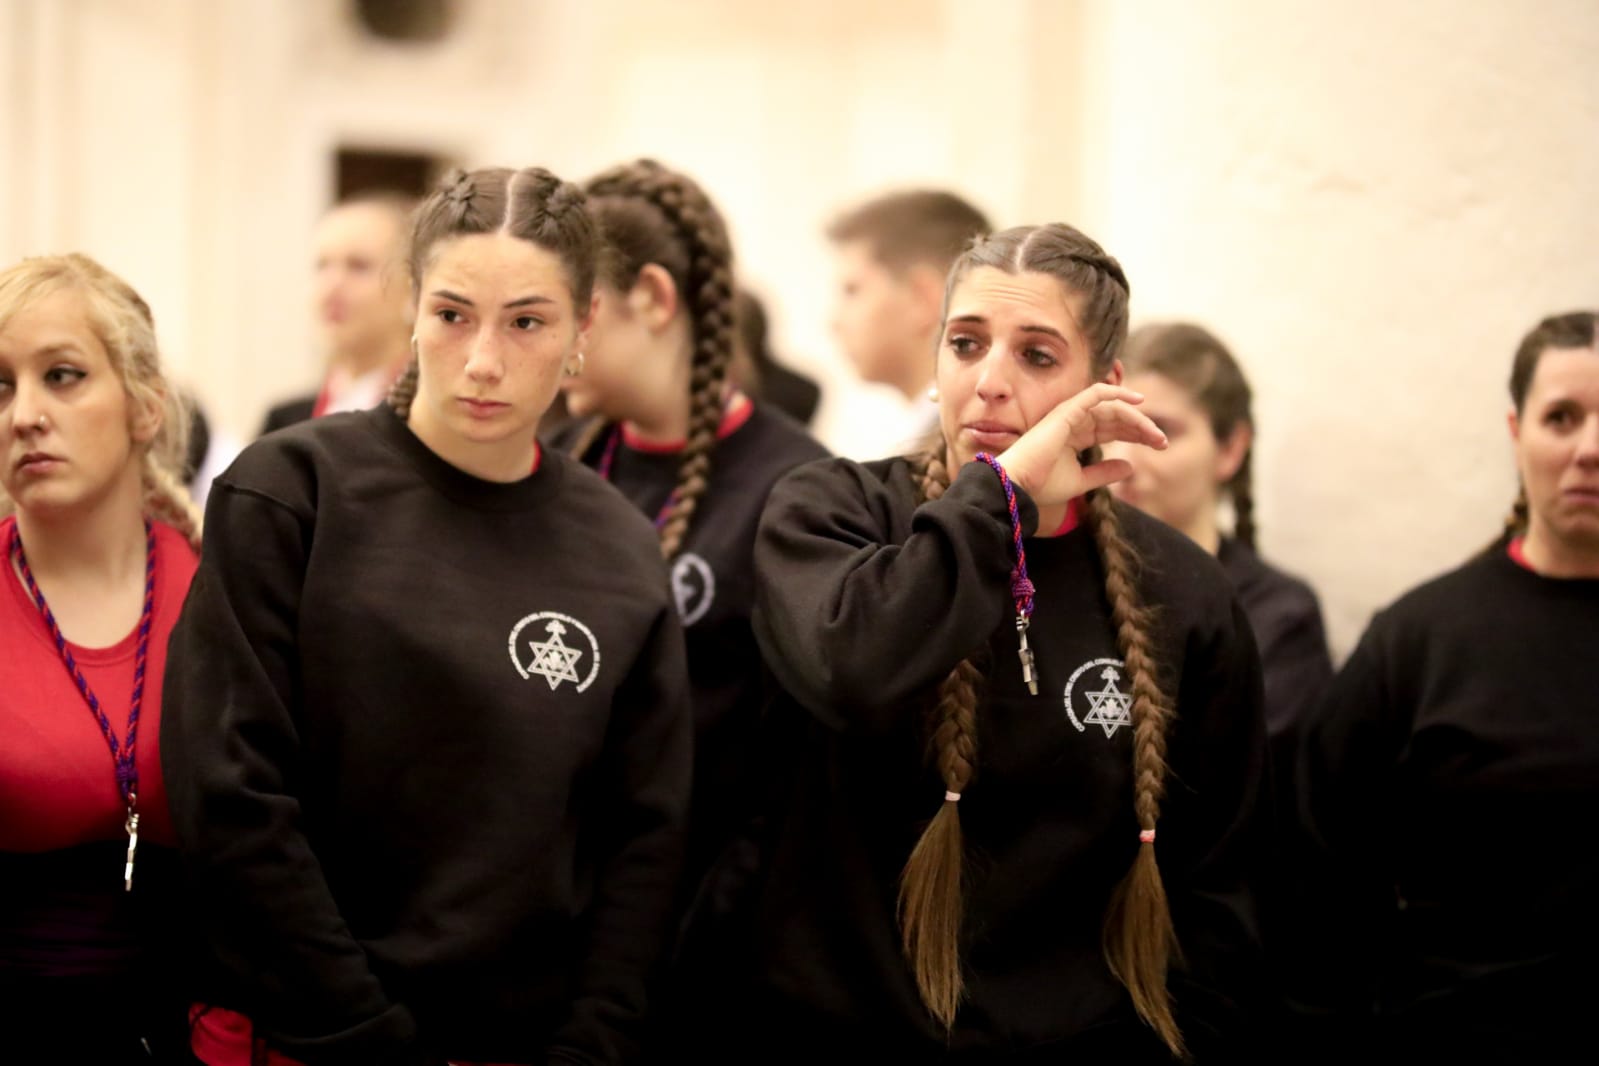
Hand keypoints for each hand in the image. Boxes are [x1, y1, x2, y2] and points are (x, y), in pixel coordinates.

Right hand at [994, 384, 1165, 505]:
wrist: (1018, 487)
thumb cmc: (1041, 486)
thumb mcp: (1081, 481)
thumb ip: (1104, 472)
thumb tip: (1130, 466)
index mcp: (1074, 436)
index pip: (1112, 429)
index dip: (1137, 434)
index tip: (1159, 446)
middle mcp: (1073, 422)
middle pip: (1116, 417)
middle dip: (1142, 427)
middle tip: (1163, 441)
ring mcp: (1069, 414)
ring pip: (1112, 407)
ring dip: (1136, 418)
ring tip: (1155, 433)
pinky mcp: (1067, 411)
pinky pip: (1096, 393)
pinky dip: (1117, 393)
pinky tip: (1138, 402)